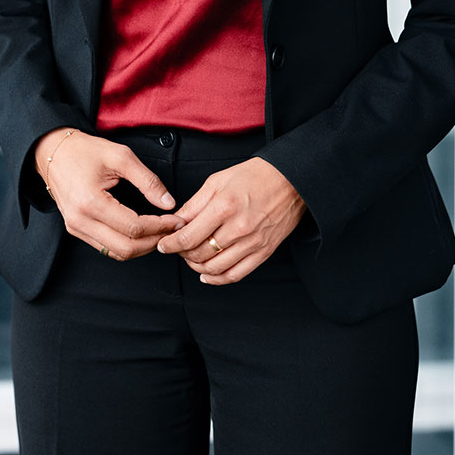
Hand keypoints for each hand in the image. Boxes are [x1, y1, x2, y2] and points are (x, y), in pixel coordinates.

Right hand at [35, 128, 185, 259]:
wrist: (53, 151)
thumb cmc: (84, 150)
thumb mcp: (121, 156)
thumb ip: (148, 181)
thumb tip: (169, 203)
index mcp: (91, 202)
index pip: (134, 228)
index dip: (160, 226)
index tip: (176, 220)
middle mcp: (80, 220)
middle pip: (126, 248)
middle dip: (154, 241)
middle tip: (171, 230)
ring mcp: (76, 228)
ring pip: (116, 253)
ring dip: (142, 247)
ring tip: (159, 232)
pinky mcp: (76, 229)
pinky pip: (106, 248)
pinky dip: (127, 245)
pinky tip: (141, 233)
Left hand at [155, 158, 305, 284]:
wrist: (291, 180)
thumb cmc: (254, 175)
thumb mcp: (218, 181)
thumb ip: (195, 204)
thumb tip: (176, 222)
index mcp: (224, 207)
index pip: (188, 237)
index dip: (171, 244)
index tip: (163, 245)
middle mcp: (238, 228)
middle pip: (200, 255)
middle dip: (182, 254)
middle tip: (177, 248)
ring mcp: (252, 243)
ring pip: (215, 268)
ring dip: (197, 267)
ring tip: (191, 258)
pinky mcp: (264, 252)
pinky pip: (236, 275)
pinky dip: (218, 279)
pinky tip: (207, 275)